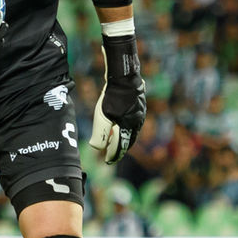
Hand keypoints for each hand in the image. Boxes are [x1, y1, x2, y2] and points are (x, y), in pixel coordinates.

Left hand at [89, 34, 145, 164]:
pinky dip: (126, 124)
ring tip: (116, 139)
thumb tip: (97, 147)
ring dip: (124, 135)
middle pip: (130, 139)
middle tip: (113, 154)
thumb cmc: (113, 97)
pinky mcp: (139, 102)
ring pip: (132, 128)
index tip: (108, 161)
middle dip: (121, 147)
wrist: (124, 75)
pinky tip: (121, 121)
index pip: (122, 146)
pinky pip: (133, 118)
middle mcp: (138, 121)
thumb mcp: (102, 117)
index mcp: (130, 127)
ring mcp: (141, 111)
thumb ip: (101, 134)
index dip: (114, 154)